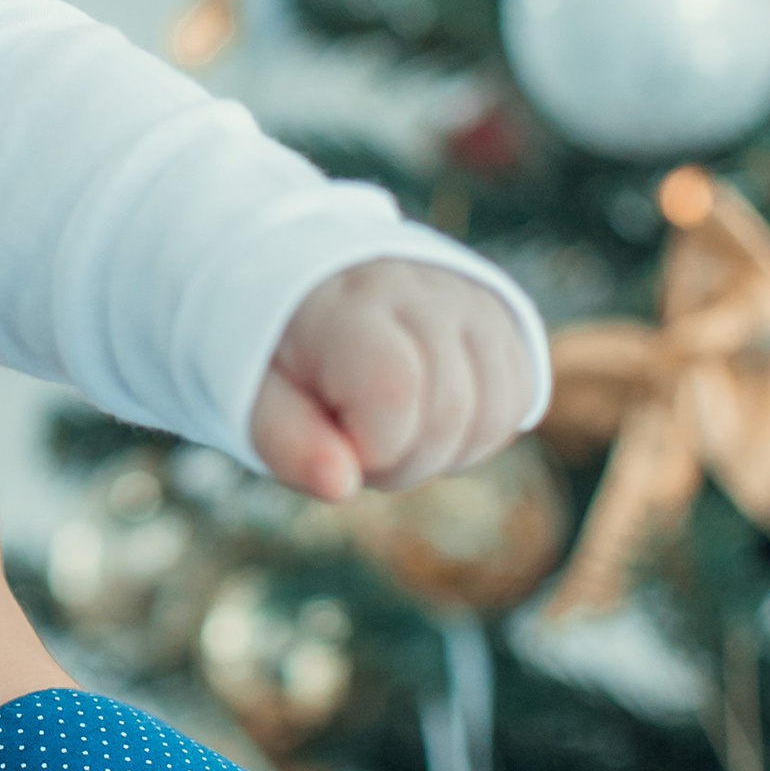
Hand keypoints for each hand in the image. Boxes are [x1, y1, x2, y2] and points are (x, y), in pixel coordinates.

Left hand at [252, 259, 533, 503]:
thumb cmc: (282, 352)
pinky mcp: (505, 316)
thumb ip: (290, 444)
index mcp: (349, 305)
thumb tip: (340, 485)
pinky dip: (474, 434)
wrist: (316, 284)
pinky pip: (514, 405)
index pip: (396, 393)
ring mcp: (472, 300)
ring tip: (388, 425)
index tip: (331, 435)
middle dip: (401, 460)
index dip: (371, 448)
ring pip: (492, 418)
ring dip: (441, 451)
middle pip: (451, 414)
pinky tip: (427, 415)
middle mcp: (423, 290)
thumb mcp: (255, 397)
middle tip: (354, 437)